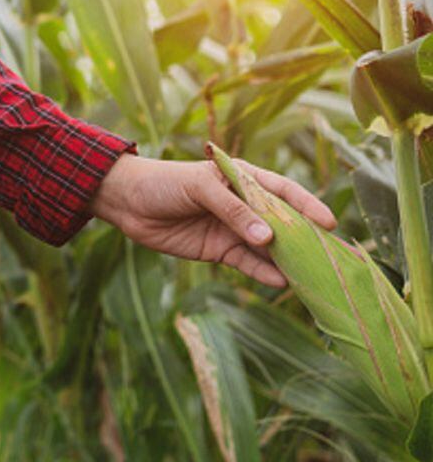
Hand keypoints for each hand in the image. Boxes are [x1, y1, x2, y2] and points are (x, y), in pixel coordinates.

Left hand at [87, 154, 336, 287]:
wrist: (127, 202)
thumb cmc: (164, 182)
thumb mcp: (199, 188)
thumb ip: (233, 211)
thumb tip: (267, 238)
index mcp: (243, 179)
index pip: (283, 192)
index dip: (307, 206)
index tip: (329, 223)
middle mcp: (243, 205)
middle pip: (281, 223)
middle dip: (306, 240)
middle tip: (334, 259)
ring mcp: (232, 229)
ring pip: (267, 248)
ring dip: (288, 261)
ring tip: (312, 277)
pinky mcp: (218, 251)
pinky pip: (247, 263)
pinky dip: (263, 273)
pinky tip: (282, 283)